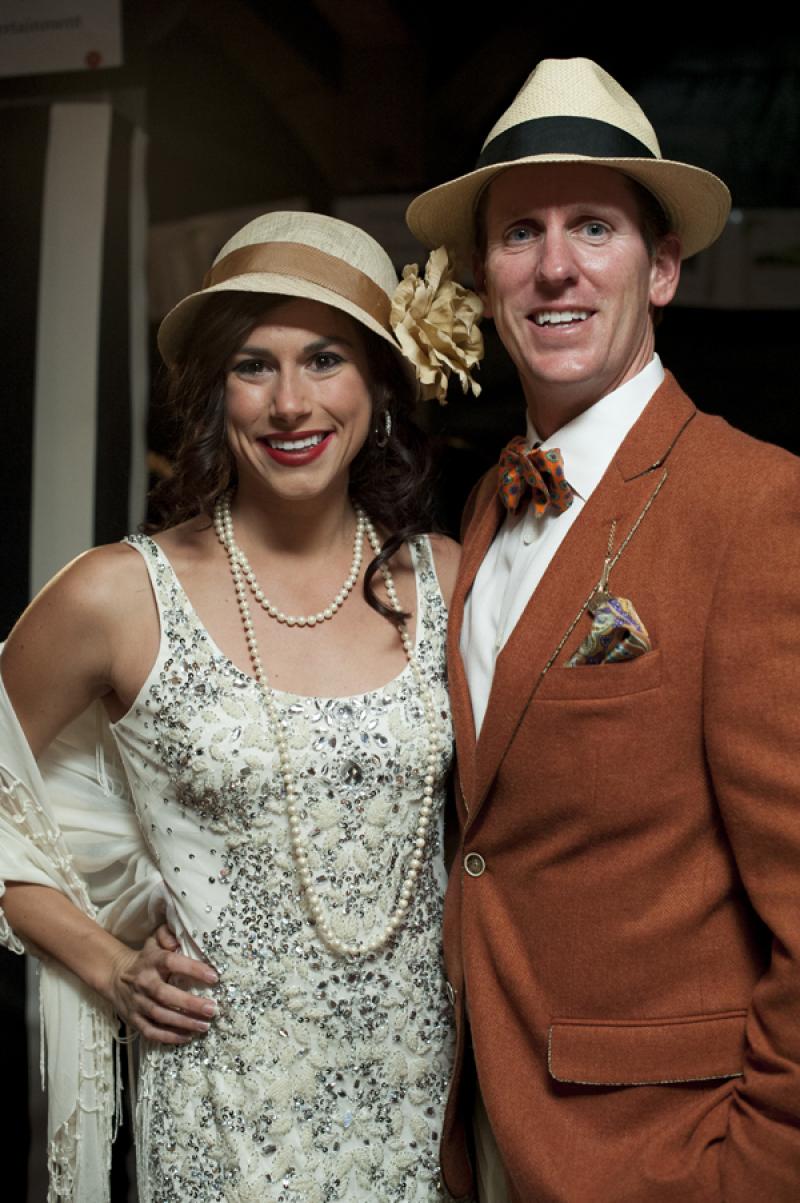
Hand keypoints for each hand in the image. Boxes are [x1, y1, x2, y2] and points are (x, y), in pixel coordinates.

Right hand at [105, 924, 218, 1043]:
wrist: (115, 975)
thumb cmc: (146, 958)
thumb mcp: (154, 940)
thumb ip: (167, 934)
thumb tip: (177, 941)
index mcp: (151, 961)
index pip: (172, 962)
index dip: (192, 969)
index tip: (214, 977)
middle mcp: (144, 982)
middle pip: (165, 995)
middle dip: (190, 1004)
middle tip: (213, 1009)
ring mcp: (137, 1003)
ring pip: (160, 1016)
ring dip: (183, 1023)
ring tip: (205, 1025)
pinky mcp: (134, 1019)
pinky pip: (151, 1031)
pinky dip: (169, 1037)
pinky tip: (187, 1037)